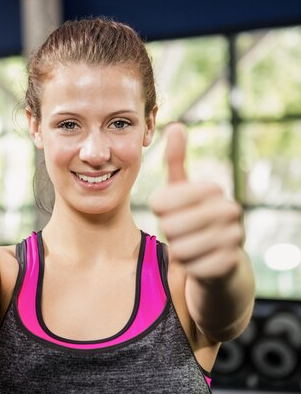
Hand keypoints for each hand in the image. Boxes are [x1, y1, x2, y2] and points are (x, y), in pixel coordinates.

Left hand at [149, 123, 242, 281]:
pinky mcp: (231, 263)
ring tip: (190, 245)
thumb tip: (176, 125)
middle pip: (170, 227)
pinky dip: (190, 267)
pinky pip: (193, 268)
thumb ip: (176, 160)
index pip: (161, 202)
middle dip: (169, 233)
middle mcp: (228, 210)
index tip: (170, 212)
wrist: (221, 259)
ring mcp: (234, 237)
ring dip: (178, 251)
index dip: (158, 211)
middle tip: (181, 232)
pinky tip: (199, 261)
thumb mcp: (182, 191)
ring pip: (180, 249)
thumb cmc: (194, 219)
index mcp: (213, 189)